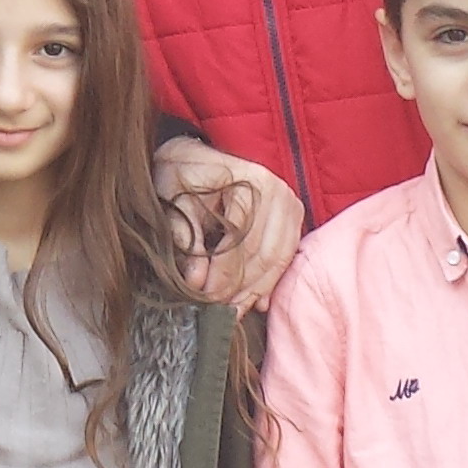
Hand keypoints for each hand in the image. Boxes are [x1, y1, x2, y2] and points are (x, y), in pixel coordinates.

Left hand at [155, 137, 305, 309]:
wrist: (197, 156)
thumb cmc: (182, 173)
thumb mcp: (174, 196)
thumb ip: (185, 235)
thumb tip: (196, 280)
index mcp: (250, 179)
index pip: (241, 234)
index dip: (223, 270)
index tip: (205, 295)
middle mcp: (278, 190)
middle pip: (263, 251)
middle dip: (239, 287)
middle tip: (218, 310)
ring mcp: (290, 204)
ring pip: (277, 260)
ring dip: (254, 290)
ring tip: (232, 311)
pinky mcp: (293, 219)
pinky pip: (285, 259)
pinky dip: (268, 283)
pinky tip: (253, 302)